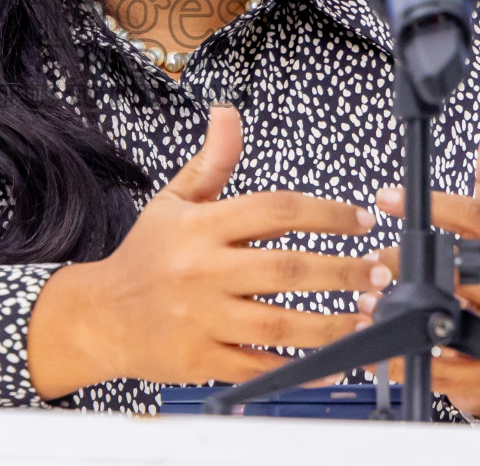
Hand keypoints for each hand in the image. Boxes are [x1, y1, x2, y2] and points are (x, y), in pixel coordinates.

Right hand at [27, 104, 383, 398]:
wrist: (100, 316)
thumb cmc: (145, 256)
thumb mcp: (173, 201)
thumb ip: (212, 162)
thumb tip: (228, 113)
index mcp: (201, 227)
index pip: (274, 210)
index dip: (325, 213)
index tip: (361, 220)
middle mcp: (202, 271)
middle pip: (287, 269)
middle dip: (342, 271)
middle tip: (379, 272)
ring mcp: (202, 319)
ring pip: (281, 325)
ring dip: (333, 324)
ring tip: (368, 316)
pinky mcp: (202, 360)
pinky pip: (261, 367)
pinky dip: (300, 368)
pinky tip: (333, 364)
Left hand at [358, 122, 479, 422]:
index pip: (479, 217)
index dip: (431, 204)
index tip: (386, 198)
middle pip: (459, 267)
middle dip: (407, 262)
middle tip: (373, 261)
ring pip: (448, 315)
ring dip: (399, 308)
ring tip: (367, 301)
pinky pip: (440, 365)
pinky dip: (402, 354)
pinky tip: (376, 343)